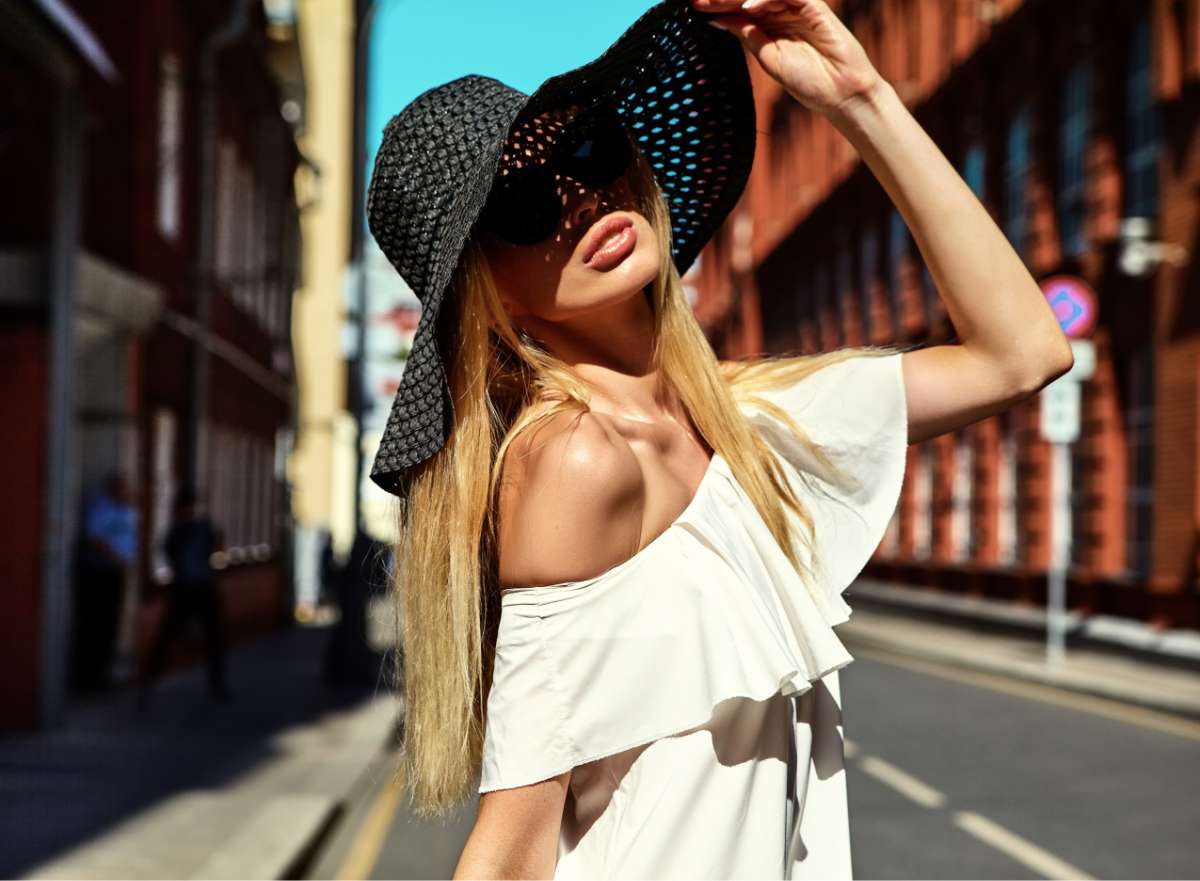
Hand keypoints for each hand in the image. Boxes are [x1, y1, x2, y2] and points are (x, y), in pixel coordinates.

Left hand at [691, 0, 883, 118]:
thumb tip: (717, 20)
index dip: (717, 7)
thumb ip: (747, 36)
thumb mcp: (768, 57)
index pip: (739, 10)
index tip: (693, 8)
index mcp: (769, 25)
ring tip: (716, 0)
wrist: (840, 94)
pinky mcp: (815, 8)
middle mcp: (782, 12)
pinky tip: (749, 7)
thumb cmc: (808, 81)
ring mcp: (798, 8)